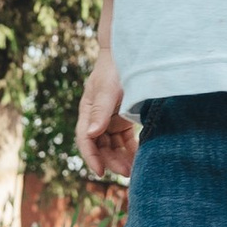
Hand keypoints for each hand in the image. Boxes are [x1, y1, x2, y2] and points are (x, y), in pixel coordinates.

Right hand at [76, 51, 138, 182]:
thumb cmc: (115, 69)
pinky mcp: (124, 120)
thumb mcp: (108, 89)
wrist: (131, 54)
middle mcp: (97, 118)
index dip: (91, 157)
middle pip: (100, 146)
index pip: (86, 139)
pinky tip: (140, 159)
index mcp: (88, 111)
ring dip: (122, 158)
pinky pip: (126, 140)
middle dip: (111, 161)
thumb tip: (91, 134)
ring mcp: (110, 120)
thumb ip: (100, 111)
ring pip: (113, 146)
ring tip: (135, 170)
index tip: (101, 172)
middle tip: (127, 173)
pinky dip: (131, 150)